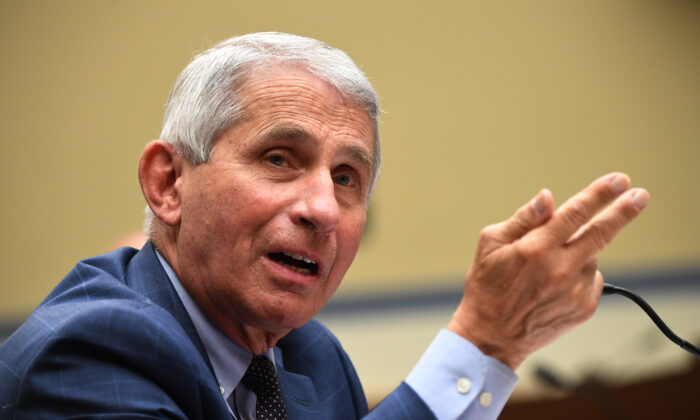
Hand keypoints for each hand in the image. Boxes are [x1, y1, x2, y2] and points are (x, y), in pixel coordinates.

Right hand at [447, 173, 648, 368]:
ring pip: (591, 256)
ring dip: (580, 250)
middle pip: (601, 232)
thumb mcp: (491, 244)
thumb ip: (524, 219)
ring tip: (548, 267)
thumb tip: (548, 198)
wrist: (491, 337)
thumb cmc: (487, 287)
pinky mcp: (584, 308)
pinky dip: (580, 273)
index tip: (619, 181)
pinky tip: (556, 283)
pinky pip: (592, 279)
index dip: (600, 194)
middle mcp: (560, 269)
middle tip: (640, 195)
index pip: (575, 212)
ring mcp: (575, 290)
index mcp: (536, 248)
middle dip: (623, 211)